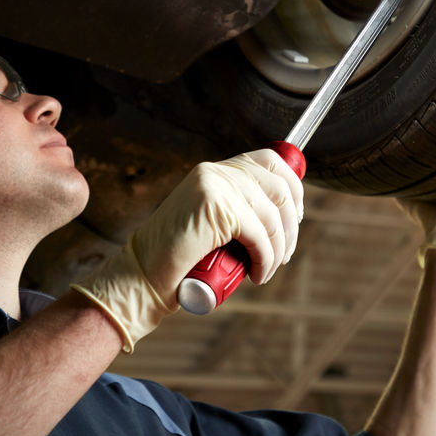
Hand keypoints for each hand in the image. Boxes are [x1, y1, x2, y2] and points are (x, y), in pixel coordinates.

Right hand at [73, 149, 303, 351]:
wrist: (140, 276)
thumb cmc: (177, 258)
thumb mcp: (212, 224)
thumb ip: (237, 209)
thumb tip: (284, 214)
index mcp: (214, 171)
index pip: (270, 159)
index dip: (293, 185)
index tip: (295, 216)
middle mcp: (215, 172)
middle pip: (279, 185)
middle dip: (291, 224)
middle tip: (285, 253)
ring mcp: (214, 187)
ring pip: (272, 213)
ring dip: (279, 248)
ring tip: (267, 269)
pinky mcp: (214, 208)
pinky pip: (259, 233)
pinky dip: (266, 258)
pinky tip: (257, 274)